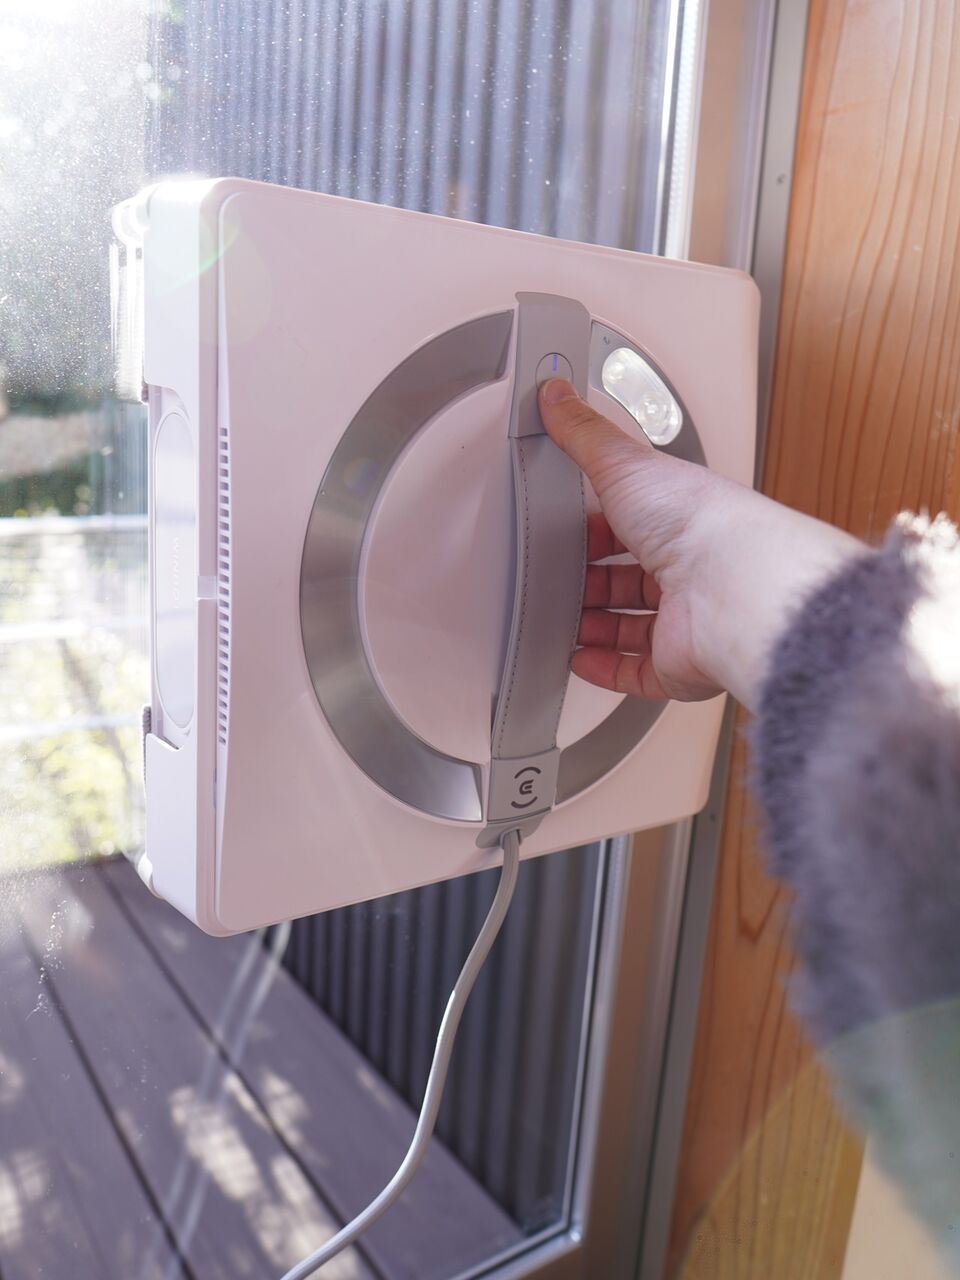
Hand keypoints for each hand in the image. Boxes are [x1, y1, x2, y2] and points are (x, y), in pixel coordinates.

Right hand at [539, 379, 864, 711]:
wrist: (734, 588)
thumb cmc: (700, 522)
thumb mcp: (626, 463)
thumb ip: (584, 433)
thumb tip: (555, 394)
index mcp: (681, 518)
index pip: (630, 522)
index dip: (594, 528)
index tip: (561, 530)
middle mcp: (689, 569)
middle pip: (630, 577)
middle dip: (589, 580)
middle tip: (555, 579)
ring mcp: (685, 620)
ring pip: (631, 626)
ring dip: (592, 625)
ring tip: (559, 619)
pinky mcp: (679, 663)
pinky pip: (637, 672)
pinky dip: (604, 668)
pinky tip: (577, 658)